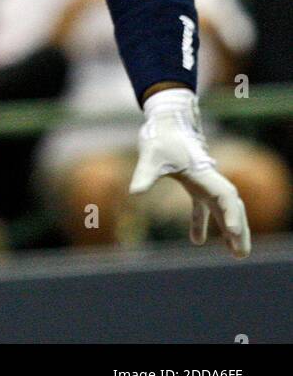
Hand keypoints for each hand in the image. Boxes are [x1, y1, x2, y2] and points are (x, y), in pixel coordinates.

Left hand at [130, 88, 250, 258]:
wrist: (165, 121)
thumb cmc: (160, 137)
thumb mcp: (150, 155)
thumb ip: (144, 175)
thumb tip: (134, 193)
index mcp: (203, 172)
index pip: (225, 195)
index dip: (231, 213)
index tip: (232, 231)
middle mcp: (209, 178)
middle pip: (231, 207)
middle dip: (239, 230)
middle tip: (240, 254)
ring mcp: (203, 182)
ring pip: (222, 209)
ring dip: (228, 230)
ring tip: (235, 254)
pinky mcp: (194, 184)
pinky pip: (203, 207)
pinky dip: (202, 223)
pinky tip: (197, 241)